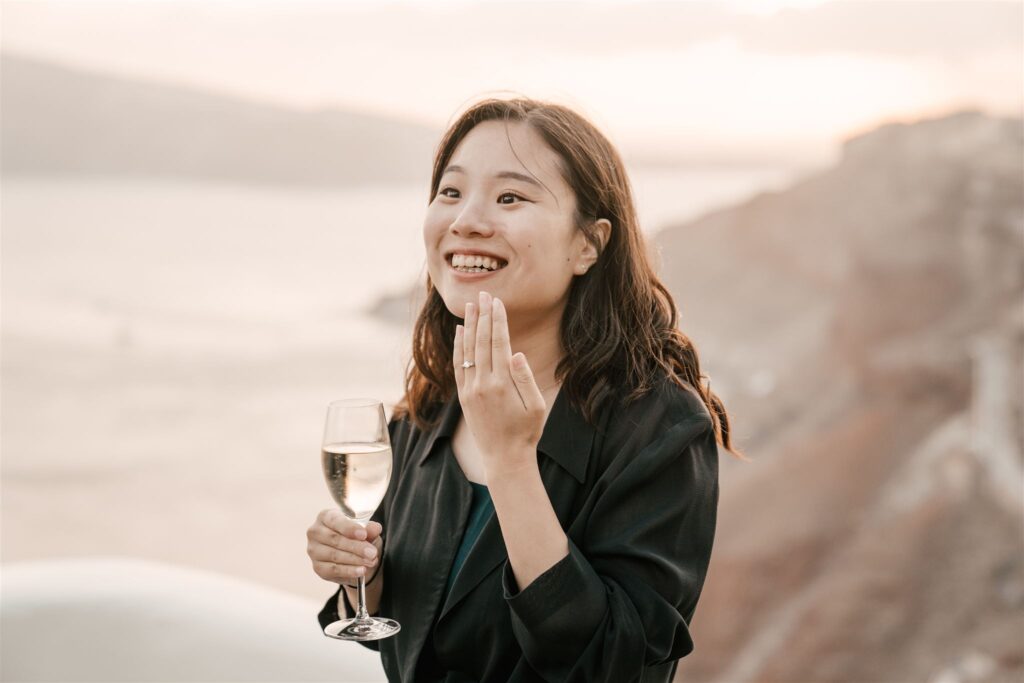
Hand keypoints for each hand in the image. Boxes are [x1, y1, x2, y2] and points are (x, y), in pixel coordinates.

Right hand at [307, 509, 382, 586]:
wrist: (353, 555)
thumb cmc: (356, 537)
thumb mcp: (366, 531)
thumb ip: (369, 529)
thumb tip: (376, 528)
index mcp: (326, 516)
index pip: (335, 521)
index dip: (349, 528)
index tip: (363, 534)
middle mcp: (315, 532)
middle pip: (335, 539)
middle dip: (356, 547)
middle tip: (372, 552)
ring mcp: (314, 550)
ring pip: (334, 555)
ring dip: (355, 560)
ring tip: (370, 561)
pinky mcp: (317, 567)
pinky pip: (333, 570)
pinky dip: (349, 571)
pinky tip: (361, 570)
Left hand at [454, 291, 546, 475]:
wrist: (504, 458)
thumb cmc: (526, 432)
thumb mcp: (535, 407)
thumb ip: (525, 379)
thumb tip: (516, 352)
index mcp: (502, 384)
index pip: (498, 343)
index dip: (497, 320)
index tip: (496, 301)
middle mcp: (483, 384)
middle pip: (481, 341)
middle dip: (482, 316)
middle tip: (483, 294)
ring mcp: (470, 390)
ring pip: (467, 350)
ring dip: (469, 326)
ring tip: (470, 305)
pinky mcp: (463, 397)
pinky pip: (458, 366)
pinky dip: (458, 346)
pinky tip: (460, 331)